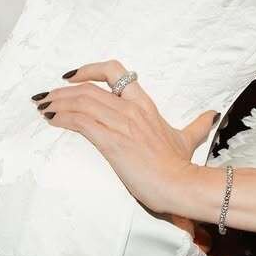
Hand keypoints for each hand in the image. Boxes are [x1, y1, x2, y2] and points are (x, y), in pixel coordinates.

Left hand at [38, 59, 212, 215]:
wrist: (181, 186)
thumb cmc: (180, 166)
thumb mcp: (189, 139)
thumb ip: (198, 125)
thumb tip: (212, 114)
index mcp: (144, 104)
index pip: (115, 71)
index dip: (88, 69)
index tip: (70, 76)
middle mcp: (130, 108)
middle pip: (88, 87)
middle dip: (61, 91)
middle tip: (45, 97)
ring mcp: (121, 123)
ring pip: (81, 101)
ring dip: (57, 102)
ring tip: (43, 107)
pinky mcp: (112, 140)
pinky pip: (81, 121)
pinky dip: (63, 117)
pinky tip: (52, 120)